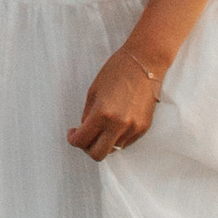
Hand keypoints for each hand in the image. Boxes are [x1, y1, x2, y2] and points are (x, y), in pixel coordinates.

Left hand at [68, 41, 165, 162]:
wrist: (145, 62)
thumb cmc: (117, 71)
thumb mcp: (94, 91)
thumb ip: (88, 115)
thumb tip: (85, 130)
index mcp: (102, 113)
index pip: (82, 140)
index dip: (73, 139)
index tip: (72, 133)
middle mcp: (119, 125)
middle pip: (98, 154)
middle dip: (87, 148)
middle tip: (84, 136)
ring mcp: (133, 128)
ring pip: (113, 149)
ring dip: (104, 142)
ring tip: (101, 127)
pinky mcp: (144, 127)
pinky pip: (126, 142)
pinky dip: (117, 137)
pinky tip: (114, 123)